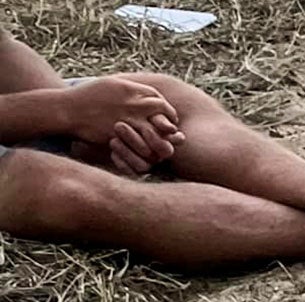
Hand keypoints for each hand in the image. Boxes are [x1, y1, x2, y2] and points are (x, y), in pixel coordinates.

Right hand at [67, 75, 183, 169]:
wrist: (67, 110)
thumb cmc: (86, 98)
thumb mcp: (108, 85)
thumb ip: (128, 88)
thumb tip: (143, 92)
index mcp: (128, 87)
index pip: (157, 96)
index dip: (165, 107)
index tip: (167, 115)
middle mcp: (131, 101)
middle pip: (162, 110)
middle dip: (170, 120)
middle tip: (172, 130)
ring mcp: (128, 117)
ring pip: (158, 129)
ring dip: (164, 136)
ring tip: (166, 142)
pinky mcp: (123, 134)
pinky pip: (145, 143)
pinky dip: (151, 148)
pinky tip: (152, 151)